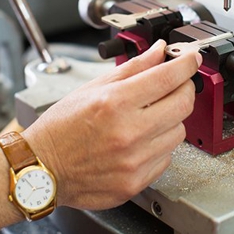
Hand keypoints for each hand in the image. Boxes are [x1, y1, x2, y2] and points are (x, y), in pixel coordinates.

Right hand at [24, 40, 201, 209]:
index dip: (186, 63)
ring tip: (148, 117)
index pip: (168, 77)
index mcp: (115, 102)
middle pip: (183, 103)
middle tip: (176, 84)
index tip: (191, 59)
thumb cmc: (61, 127)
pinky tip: (141, 140)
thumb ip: (133, 68)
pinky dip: (160, 144)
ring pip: (179, 131)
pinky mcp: (136, 181)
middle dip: (185, 88)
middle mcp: (128, 132)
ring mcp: (134, 160)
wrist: (42, 168)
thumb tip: (159, 51)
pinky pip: (166, 157)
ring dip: (171, 119)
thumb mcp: (93, 88)